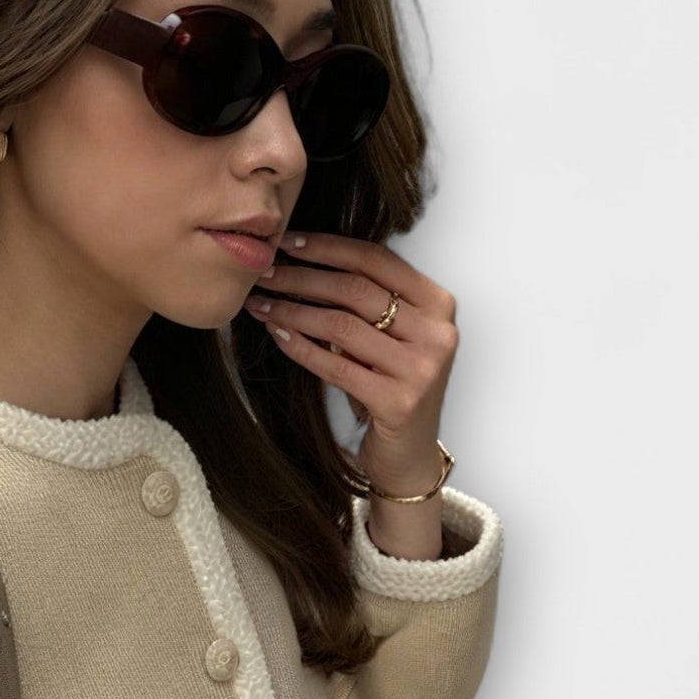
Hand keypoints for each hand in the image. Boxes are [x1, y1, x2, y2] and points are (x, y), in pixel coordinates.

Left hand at [241, 229, 457, 497]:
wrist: (408, 456)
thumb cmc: (392, 387)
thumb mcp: (390, 337)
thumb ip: (367, 302)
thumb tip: (302, 262)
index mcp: (437, 304)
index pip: (376, 261)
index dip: (328, 248)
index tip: (288, 242)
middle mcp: (436, 333)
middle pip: (355, 290)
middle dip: (302, 278)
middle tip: (265, 273)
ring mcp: (421, 369)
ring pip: (341, 326)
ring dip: (293, 311)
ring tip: (261, 304)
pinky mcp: (398, 402)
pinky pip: (335, 366)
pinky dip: (300, 348)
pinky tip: (277, 334)